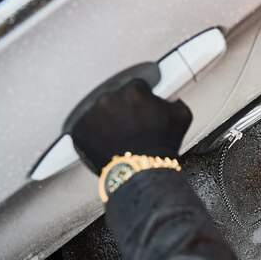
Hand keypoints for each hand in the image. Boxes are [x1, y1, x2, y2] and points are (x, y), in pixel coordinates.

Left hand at [69, 79, 191, 174]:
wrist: (142, 173)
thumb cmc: (159, 149)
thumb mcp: (181, 117)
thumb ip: (172, 98)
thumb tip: (169, 94)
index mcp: (133, 91)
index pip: (136, 86)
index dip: (142, 100)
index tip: (143, 109)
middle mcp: (109, 99)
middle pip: (116, 97)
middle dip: (125, 108)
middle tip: (134, 125)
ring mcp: (91, 115)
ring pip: (101, 111)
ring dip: (109, 119)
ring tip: (122, 136)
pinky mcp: (79, 130)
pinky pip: (87, 127)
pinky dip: (95, 133)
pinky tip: (109, 142)